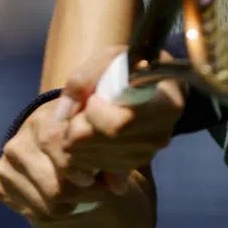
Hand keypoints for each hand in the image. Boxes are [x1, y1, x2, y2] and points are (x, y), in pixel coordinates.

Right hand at [0, 98, 114, 220]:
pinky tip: (64, 200)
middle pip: (56, 189)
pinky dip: (54, 213)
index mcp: (42, 122)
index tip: (100, 178)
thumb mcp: (92, 133)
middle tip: (99, 192)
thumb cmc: (76, 131)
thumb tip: (118, 187)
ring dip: (72, 208)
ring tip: (84, 196)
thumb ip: (109, 157)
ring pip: (46, 207)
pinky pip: (33, 213)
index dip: (86, 175)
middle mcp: (17, 143)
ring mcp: (5, 166)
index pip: (65, 157)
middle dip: (84, 197)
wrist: (46, 129)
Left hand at [50, 46, 184, 191]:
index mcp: (165, 104)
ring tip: (80, 122)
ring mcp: (150, 152)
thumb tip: (62, 116)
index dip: (95, 114)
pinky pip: (102, 169)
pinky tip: (84, 138)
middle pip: (110, 143)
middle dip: (80, 129)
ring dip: (78, 144)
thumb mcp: (108, 58)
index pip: (122, 123)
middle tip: (76, 114)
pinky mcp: (137, 163)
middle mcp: (162, 133)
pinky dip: (84, 156)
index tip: (92, 98)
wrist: (148, 81)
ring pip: (102, 160)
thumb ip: (82, 80)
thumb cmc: (129, 64)